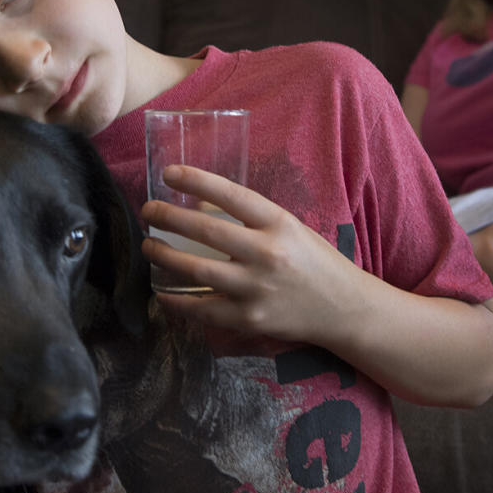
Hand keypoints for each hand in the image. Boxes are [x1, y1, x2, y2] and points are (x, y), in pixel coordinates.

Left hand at [140, 165, 360, 343]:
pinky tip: (162, 292)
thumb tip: (199, 204)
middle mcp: (267, 254)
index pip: (232, 195)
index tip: (169, 173)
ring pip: (197, 271)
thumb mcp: (289, 228)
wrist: (343, 308)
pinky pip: (202, 310)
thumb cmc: (314, 261)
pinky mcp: (249, 319)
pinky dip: (177, 302)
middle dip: (169, 218)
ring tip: (149, 246)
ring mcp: (257, 289)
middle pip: (207, 232)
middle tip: (148, 210)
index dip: (197, 180)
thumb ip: (250, 219)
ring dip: (165, 256)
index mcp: (279, 224)